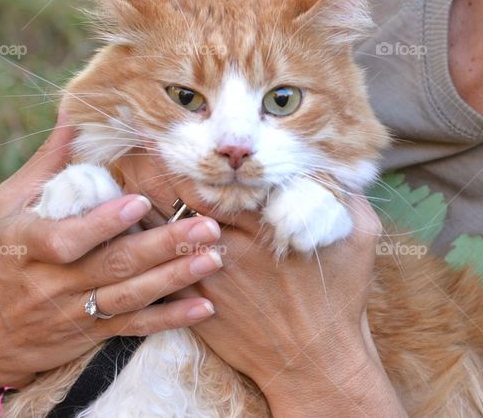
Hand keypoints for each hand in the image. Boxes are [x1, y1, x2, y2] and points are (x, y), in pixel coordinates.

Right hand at [0, 110, 222, 387]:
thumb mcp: (8, 206)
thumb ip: (47, 164)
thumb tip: (74, 115)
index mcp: (26, 245)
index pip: (66, 238)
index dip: (102, 224)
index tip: (139, 203)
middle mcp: (51, 282)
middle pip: (112, 265)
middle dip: (162, 246)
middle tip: (205, 226)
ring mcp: (72, 311)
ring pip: (129, 296)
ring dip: (175, 278)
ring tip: (213, 258)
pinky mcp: (89, 333)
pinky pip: (134, 327)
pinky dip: (170, 319)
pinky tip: (203, 307)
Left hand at [119, 151, 406, 415]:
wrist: (315, 360)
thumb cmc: (340, 294)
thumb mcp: (359, 235)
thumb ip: (344, 191)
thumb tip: (334, 156)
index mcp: (267, 220)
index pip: (217, 172)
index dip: (192, 146)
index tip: (177, 121)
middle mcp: (230, 243)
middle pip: (177, 192)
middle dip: (153, 160)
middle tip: (137, 132)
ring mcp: (206, 273)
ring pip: (158, 224)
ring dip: (138, 195)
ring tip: (123, 166)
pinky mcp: (194, 300)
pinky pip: (154, 262)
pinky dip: (138, 237)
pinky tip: (127, 219)